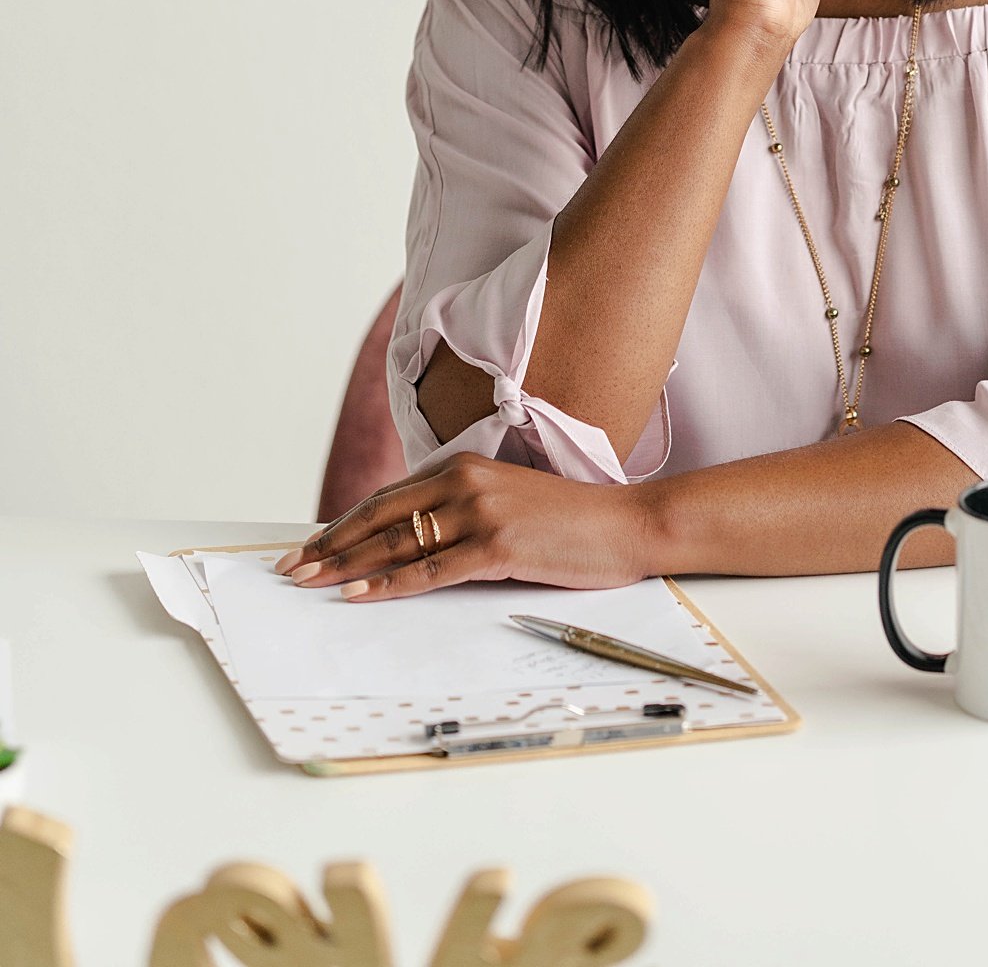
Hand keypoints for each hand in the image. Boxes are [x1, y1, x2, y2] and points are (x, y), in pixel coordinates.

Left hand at [272, 456, 651, 599]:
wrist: (625, 525)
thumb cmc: (567, 522)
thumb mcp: (506, 502)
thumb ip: (460, 512)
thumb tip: (406, 543)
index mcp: (465, 465)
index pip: (386, 498)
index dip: (342, 525)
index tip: (308, 547)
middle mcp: (467, 481)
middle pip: (381, 518)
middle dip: (329, 546)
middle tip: (289, 569)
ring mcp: (483, 512)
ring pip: (398, 544)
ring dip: (347, 567)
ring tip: (310, 584)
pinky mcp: (499, 546)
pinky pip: (431, 570)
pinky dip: (389, 584)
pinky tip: (359, 595)